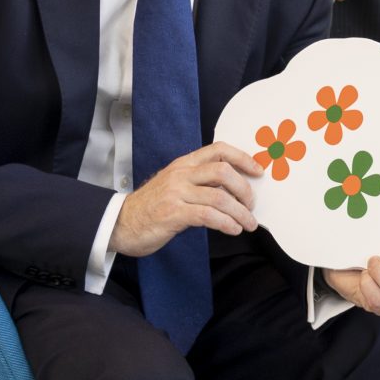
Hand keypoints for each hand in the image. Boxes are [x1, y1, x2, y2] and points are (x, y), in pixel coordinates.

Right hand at [112, 142, 262, 254]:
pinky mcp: (173, 213)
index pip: (219, 150)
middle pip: (224, 172)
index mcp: (184, 164)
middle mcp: (181, 174)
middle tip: (251, 206)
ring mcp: (176, 193)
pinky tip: (232, 229)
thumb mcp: (176, 186)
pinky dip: (226, 223)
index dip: (243, 158)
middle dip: (245, 190)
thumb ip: (200, 182)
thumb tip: (234, 188)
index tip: (258, 171)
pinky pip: (208, 215)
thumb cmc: (152, 206)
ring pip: (220, 197)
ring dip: (240, 213)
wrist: (120, 223)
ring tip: (248, 224)